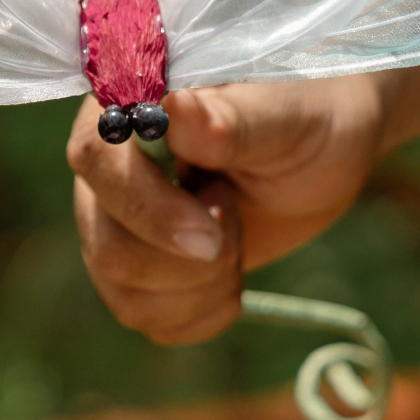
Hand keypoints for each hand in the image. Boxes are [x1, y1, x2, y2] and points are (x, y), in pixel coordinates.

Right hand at [66, 74, 390, 343]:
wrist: (322, 152)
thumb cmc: (304, 113)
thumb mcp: (284, 115)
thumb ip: (231, 119)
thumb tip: (177, 110)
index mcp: (130, 104)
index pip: (96, 157)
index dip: (147, 208)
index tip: (211, 233)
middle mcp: (110, 165)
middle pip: (106, 243)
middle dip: (186, 259)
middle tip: (236, 216)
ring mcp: (117, 220)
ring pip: (122, 289)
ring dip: (198, 286)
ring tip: (235, 239)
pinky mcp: (139, 267)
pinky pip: (146, 315)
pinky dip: (199, 312)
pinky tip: (231, 278)